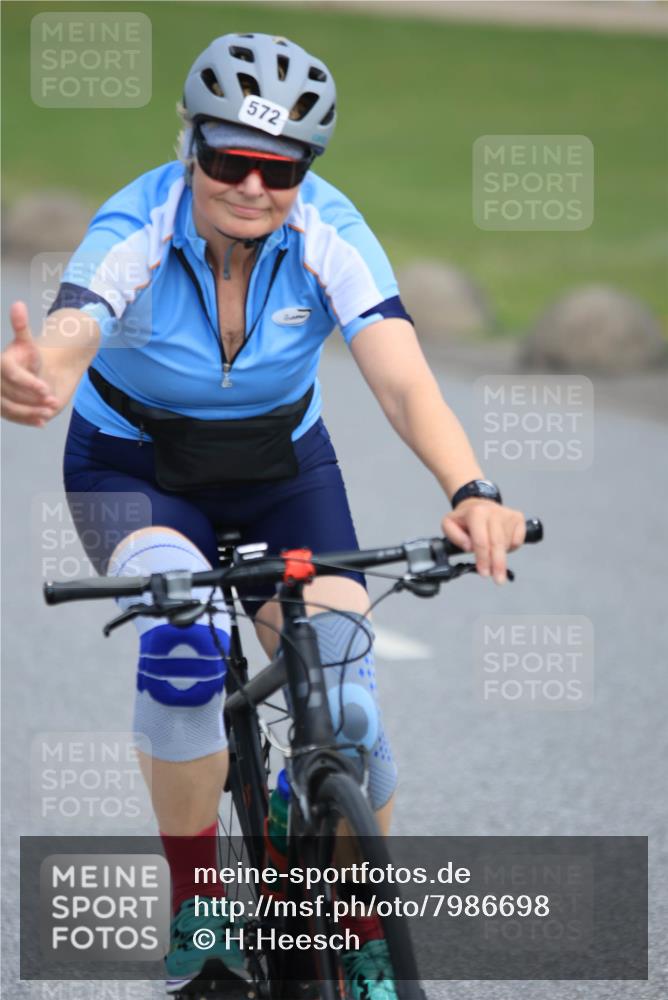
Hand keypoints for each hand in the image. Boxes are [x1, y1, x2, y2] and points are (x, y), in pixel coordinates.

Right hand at [1, 301, 58, 425]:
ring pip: (9, 408)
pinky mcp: (3, 409)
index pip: (11, 374)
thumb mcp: (28, 343)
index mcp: (1, 363)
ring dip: (29, 412)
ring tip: (48, 413)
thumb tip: (18, 304)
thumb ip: (22, 327)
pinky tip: (41, 423)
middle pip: (10, 393)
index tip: (46, 389)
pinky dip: (26, 421)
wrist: (29, 372)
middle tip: (53, 401)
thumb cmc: (28, 357)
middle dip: (32, 399)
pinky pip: (12, 417)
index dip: (28, 383)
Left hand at [441, 499, 525, 584]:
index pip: (481, 541)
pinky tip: (501, 545)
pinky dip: (510, 548)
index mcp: (476, 513)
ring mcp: (508, 514)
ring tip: (491, 554)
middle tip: (498, 579)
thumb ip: (454, 536)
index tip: (484, 573)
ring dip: (500, 556)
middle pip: (497, 544)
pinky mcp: (518, 518)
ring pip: (508, 544)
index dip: (483, 559)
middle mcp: (493, 512)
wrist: (478, 504)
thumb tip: (469, 547)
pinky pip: (518, 540)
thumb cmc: (464, 519)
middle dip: (497, 564)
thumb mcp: (449, 524)